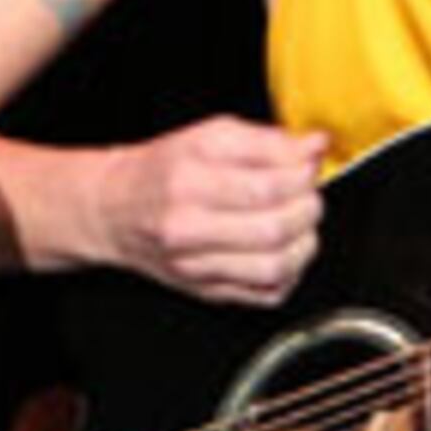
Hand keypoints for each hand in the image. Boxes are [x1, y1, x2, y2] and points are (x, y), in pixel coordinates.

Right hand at [93, 118, 326, 305]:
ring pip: (275, 266)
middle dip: (308, 208)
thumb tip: (314, 146)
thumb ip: (267, 141)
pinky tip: (284, 250)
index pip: (268, 184)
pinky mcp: (206, 291)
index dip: (303, 175)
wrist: (116, 209)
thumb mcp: (209, 136)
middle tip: (308, 194)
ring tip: (300, 224)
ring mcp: (196, 265)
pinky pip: (267, 293)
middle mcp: (188, 224)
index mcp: (189, 178)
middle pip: (275, 227)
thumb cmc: (164, 171)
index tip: (308, 166)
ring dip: (304, 243)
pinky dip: (290, 273)